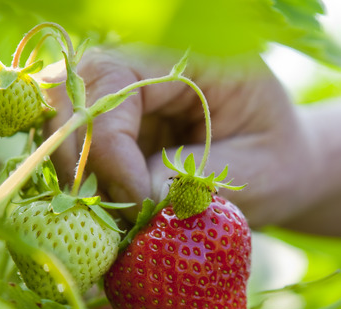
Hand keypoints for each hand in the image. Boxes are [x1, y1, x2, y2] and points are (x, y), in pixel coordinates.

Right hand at [43, 45, 316, 226]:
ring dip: (73, 173)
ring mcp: (124, 99)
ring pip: (61, 119)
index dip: (111, 143)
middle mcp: (147, 68)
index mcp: (191, 58)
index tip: (137, 200)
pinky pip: (73, 149)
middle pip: (71, 90)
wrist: (279, 170)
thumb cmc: (277, 163)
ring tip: (110, 219)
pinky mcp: (114, 131)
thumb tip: (139, 197)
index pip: (116, 80)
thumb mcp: (255, 172)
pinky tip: (107, 216)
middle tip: (109, 214)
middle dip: (77, 156)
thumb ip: (197, 178)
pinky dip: (79, 184)